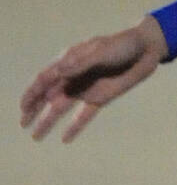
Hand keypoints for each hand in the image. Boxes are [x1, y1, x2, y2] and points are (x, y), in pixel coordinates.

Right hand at [19, 16, 169, 142]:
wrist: (146, 50)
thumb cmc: (122, 45)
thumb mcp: (101, 51)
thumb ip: (81, 63)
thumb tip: (60, 72)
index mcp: (69, 62)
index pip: (44, 79)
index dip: (32, 93)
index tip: (23, 108)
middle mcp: (73, 77)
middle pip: (48, 95)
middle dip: (33, 109)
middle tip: (23, 124)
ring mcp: (86, 88)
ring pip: (62, 107)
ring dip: (48, 121)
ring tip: (36, 136)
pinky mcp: (100, 98)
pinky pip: (84, 115)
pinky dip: (74, 126)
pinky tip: (65, 139)